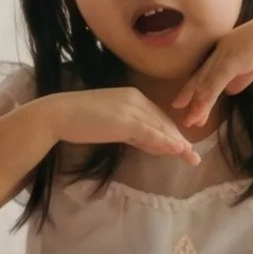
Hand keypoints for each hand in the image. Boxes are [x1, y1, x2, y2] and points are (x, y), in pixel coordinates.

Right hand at [40, 84, 200, 162]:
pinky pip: (151, 133)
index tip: (181, 147)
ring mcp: (131, 109)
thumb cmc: (79, 119)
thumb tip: (147, 141)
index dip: (170, 133)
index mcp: (131, 95)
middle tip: (193, 156)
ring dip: (178, 144)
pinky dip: (166, 142)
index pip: (157, 117)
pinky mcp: (126, 121)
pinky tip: (178, 150)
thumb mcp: (110, 122)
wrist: (59, 114)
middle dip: (179, 140)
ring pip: (160, 128)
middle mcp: (135, 99)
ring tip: (191, 157)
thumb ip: (129, 129)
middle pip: (163, 122)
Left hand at [172, 11, 252, 132]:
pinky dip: (208, 94)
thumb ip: (243, 76)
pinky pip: (218, 78)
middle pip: (201, 77)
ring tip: (190, 120)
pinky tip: (201, 107)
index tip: (182, 103)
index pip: (205, 72)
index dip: (194, 89)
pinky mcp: (236, 55)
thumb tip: (230, 90)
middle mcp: (221, 49)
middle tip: (181, 117)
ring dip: (198, 102)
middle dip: (190, 98)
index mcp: (225, 49)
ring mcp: (226, 51)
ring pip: (207, 80)